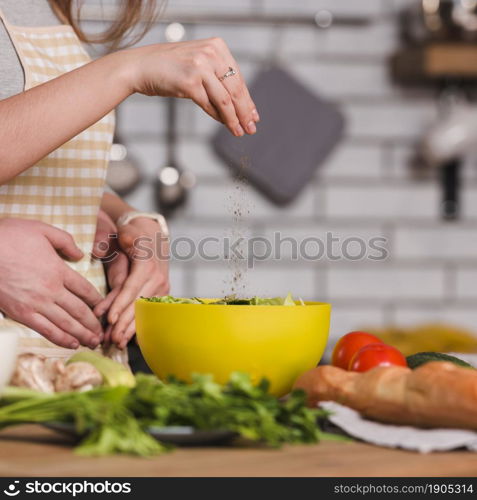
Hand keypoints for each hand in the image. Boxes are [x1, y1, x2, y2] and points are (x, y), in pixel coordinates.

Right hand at [0, 219, 103, 348]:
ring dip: (82, 334)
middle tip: (103, 333)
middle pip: (80, 310)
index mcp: (58, 269)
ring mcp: (36, 303)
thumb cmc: (9, 236)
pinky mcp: (21, 313)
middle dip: (94, 323)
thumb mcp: (42, 229)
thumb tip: (81, 254)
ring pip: (66, 323)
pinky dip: (61, 338)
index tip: (105, 307)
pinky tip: (72, 344)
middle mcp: (51, 289)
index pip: (85, 289)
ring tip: (94, 342)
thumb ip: (65, 241)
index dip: (98, 300)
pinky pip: (46, 329)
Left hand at [94, 217, 168, 348]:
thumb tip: (100, 250)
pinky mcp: (161, 294)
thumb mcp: (126, 232)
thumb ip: (119, 239)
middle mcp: (158, 278)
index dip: (121, 304)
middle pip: (139, 304)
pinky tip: (131, 340)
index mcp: (147, 265)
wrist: (153, 235)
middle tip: (110, 339)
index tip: (109, 319)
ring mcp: (162, 287)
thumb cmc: (134, 235)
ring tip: (118, 343)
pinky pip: (149, 313)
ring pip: (145, 312)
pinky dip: (140, 326)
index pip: (132, 287)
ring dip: (131, 329)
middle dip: (124, 323)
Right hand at [123, 37, 259, 136]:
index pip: (238, 78)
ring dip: (234, 119)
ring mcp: (200, 67)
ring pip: (225, 99)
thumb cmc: (169, 68)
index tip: (254, 115)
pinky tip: (225, 125)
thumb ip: (217, 78)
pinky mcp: (190, 82)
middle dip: (245, 112)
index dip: (248, 99)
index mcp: (217, 47)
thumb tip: (240, 105)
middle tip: (251, 127)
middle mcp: (211, 53)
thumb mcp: (198, 65)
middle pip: (235, 89)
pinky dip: (218, 117)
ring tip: (240, 131)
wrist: (140, 66)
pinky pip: (209, 105)